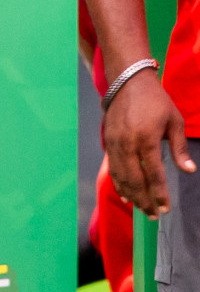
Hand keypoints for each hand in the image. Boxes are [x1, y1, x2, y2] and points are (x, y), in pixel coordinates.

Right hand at [104, 69, 196, 217]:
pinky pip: (111, 168)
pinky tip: (125, 194)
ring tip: (141, 209)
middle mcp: (127, 144)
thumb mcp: (174, 121)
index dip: (160, 194)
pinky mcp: (107, 141)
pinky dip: (118, 183)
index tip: (165, 209)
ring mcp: (115, 143)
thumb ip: (180, 148)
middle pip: (134, 180)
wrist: (126, 81)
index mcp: (146, 139)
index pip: (154, 174)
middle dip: (144, 200)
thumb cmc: (155, 100)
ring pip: (120, 176)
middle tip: (153, 215)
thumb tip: (188, 170)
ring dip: (131, 195)